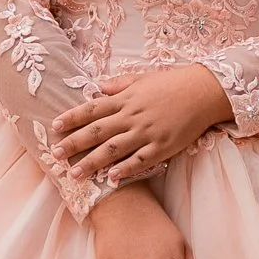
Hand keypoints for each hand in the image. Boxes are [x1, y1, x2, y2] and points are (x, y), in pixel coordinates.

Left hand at [49, 63, 234, 186]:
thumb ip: (118, 85)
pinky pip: (140, 161)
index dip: (72, 118)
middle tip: (55, 155)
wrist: (203, 92)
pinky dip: (125, 170)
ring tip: (75, 174)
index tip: (55, 127)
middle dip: (74, 143)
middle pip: (97, 132)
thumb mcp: (142, 79)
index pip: (92, 109)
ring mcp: (147, 133)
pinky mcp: (162, 147)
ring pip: (114, 149)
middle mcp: (132, 116)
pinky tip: (112, 179)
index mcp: (125, 99)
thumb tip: (98, 88)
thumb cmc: (171, 84)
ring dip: (93, 162)